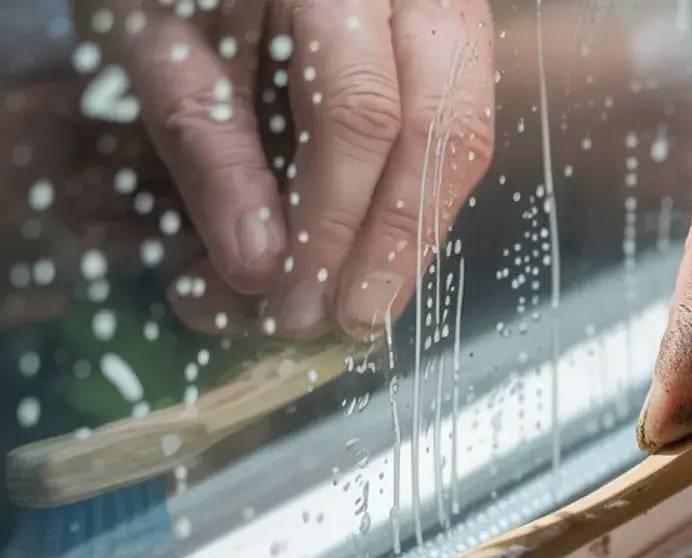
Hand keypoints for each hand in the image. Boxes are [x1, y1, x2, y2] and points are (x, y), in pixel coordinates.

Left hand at [83, 0, 494, 338]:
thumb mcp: (157, 41)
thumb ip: (205, 145)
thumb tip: (257, 269)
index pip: (357, 111)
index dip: (334, 220)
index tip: (300, 303)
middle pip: (445, 131)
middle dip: (397, 243)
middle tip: (349, 324)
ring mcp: (444, 18)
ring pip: (465, 138)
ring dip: (410, 236)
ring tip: (354, 305)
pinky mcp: (447, 51)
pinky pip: (453, 136)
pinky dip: (408, 203)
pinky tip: (361, 252)